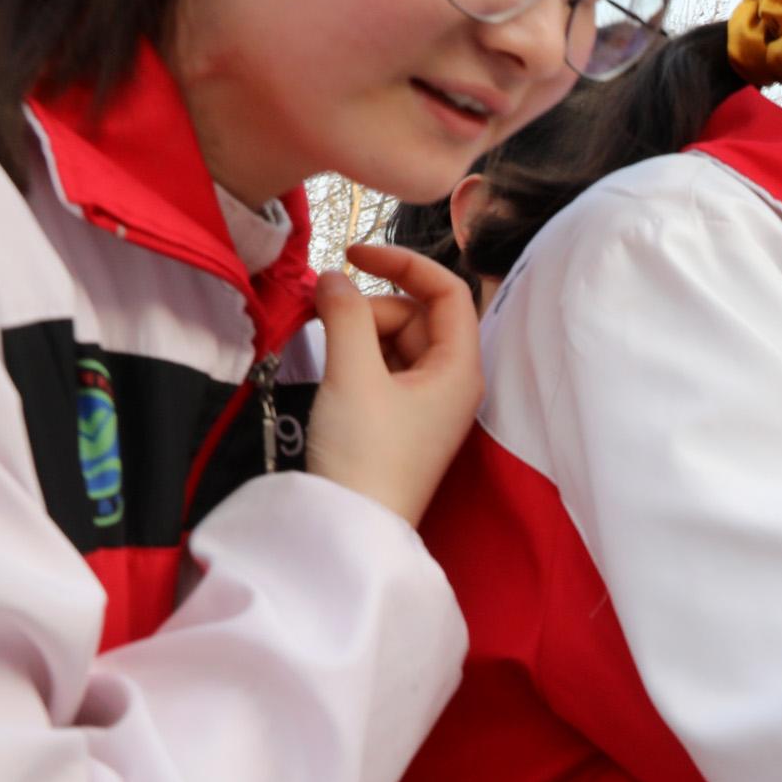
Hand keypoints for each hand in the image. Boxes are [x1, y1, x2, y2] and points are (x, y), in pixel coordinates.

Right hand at [307, 242, 482, 524]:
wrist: (351, 528)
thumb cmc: (363, 455)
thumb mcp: (352, 375)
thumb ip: (346, 315)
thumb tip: (334, 277)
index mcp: (461, 368)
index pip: (448, 291)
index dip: (404, 262)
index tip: (352, 253)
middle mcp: (453, 382)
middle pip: (415, 315)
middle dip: (368, 306)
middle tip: (322, 318)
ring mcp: (428, 402)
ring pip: (395, 340)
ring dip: (357, 330)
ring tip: (320, 345)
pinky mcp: (401, 419)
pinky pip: (383, 368)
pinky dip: (355, 355)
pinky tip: (329, 366)